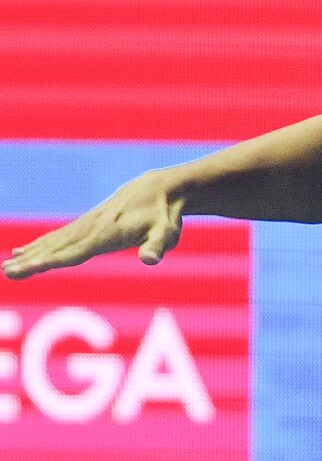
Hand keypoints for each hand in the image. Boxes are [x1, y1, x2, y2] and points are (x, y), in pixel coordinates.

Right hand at [2, 171, 184, 279]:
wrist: (162, 187)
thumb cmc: (166, 215)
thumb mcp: (167, 232)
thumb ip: (158, 246)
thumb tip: (151, 259)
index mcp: (107, 234)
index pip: (75, 251)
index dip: (51, 260)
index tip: (29, 266)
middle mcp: (93, 228)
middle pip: (57, 248)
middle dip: (31, 261)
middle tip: (6, 272)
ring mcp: (88, 224)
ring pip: (54, 242)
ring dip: (29, 255)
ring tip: (6, 267)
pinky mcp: (88, 223)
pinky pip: (59, 236)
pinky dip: (39, 245)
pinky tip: (22, 252)